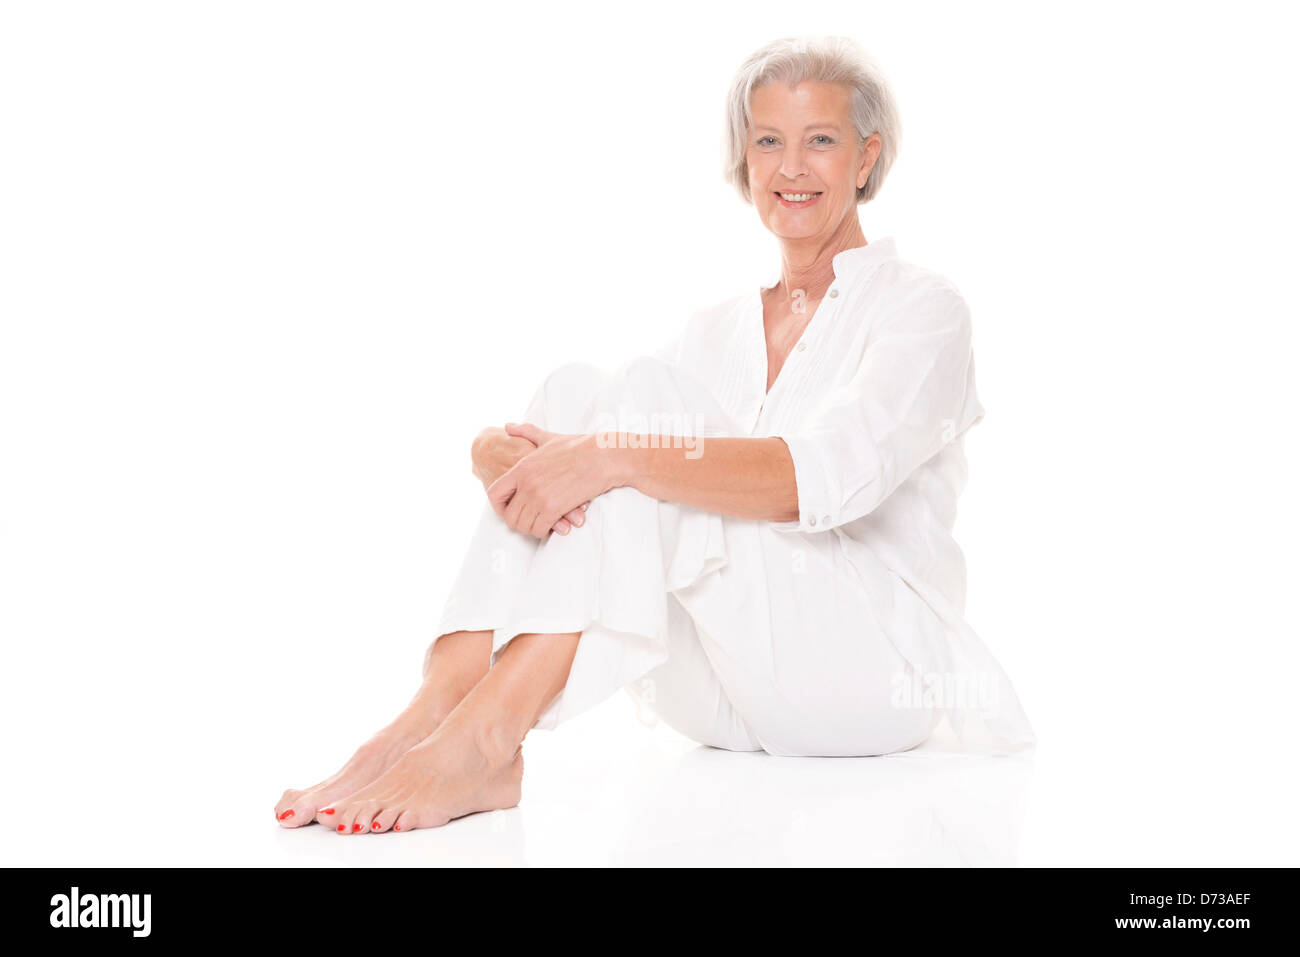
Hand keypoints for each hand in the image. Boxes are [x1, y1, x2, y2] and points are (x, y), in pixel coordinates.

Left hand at [471, 426, 588, 534]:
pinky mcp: (553, 508)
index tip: (509, 509)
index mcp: (522, 467)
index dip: (499, 506)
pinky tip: (552, 527)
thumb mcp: (548, 438)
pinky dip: (544, 532)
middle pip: (508, 515)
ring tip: (541, 525)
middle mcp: (526, 483)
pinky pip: (539, 529)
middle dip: (517, 522)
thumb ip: (525, 432)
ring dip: (531, 529)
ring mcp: (538, 497)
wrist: (603, 457)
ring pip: (523, 525)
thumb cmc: (579, 447)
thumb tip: (507, 426)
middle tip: (529, 521)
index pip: (494, 493)